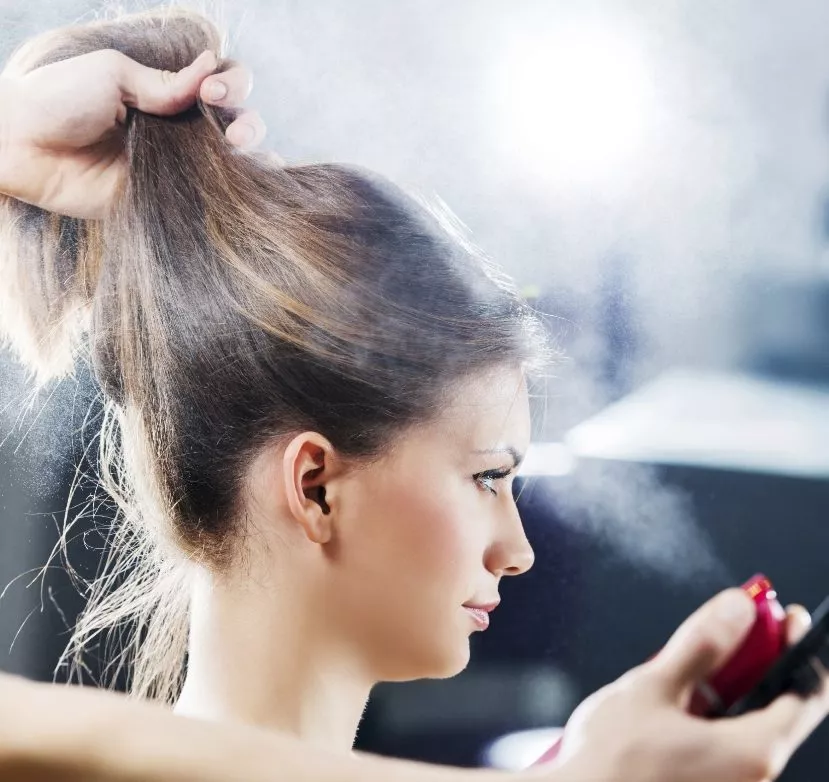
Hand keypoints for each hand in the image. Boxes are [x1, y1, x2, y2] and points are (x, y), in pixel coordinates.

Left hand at [0, 48, 266, 217]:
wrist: (24, 147)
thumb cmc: (60, 99)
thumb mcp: (113, 75)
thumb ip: (165, 82)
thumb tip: (212, 68)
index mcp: (167, 92)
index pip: (219, 83)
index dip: (230, 83)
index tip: (211, 90)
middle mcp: (179, 127)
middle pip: (236, 120)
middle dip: (247, 119)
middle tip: (230, 129)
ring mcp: (177, 164)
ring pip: (232, 158)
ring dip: (250, 148)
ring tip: (238, 145)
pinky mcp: (168, 197)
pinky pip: (209, 195)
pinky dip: (238, 190)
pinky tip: (255, 181)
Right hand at [522, 590, 828, 781]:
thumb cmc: (610, 762)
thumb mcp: (653, 687)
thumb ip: (701, 645)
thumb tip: (738, 608)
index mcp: (753, 752)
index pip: (805, 695)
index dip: (801, 649)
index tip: (788, 618)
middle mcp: (752, 776)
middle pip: (775, 707)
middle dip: (758, 660)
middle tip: (738, 624)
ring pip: (746, 724)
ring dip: (731, 685)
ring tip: (696, 658)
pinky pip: (724, 743)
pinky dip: (713, 712)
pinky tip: (678, 698)